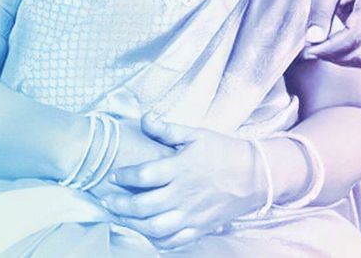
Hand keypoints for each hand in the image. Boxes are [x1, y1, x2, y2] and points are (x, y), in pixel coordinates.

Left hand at [101, 115, 261, 249]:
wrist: (254, 175)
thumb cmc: (223, 151)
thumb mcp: (195, 134)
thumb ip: (167, 129)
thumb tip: (145, 118)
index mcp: (180, 168)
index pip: (144, 175)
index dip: (125, 176)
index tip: (114, 176)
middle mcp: (182, 195)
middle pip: (143, 206)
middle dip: (120, 205)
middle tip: (106, 200)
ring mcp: (191, 215)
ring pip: (154, 228)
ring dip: (133, 224)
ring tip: (121, 217)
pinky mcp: (199, 228)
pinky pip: (173, 241)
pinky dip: (156, 241)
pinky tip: (146, 233)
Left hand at [303, 0, 360, 66]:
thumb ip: (320, 13)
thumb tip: (314, 40)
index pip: (354, 35)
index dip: (330, 47)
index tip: (308, 50)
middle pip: (360, 48)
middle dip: (332, 54)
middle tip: (308, 51)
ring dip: (339, 57)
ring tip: (316, 48)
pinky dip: (346, 54)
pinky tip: (328, 46)